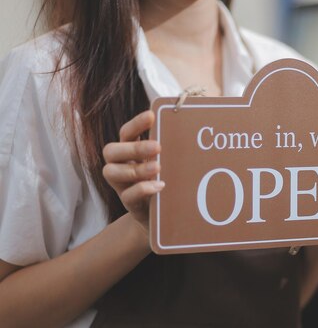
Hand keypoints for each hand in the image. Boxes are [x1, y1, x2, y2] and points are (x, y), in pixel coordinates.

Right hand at [102, 110, 163, 226]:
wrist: (162, 219)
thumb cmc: (164, 183)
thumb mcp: (167, 164)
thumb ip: (170, 150)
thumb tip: (190, 129)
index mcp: (130, 152)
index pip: (126, 133)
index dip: (136, 124)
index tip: (152, 115)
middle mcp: (121, 166)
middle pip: (110, 151)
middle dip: (133, 147)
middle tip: (157, 146)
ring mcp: (122, 186)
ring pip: (111, 172)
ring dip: (135, 168)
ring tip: (158, 167)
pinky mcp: (129, 204)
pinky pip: (127, 196)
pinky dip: (142, 189)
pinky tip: (159, 186)